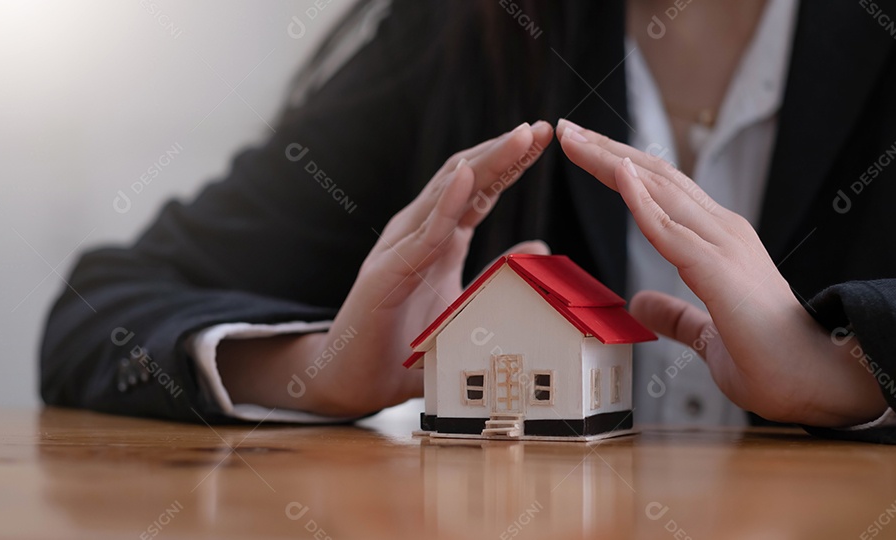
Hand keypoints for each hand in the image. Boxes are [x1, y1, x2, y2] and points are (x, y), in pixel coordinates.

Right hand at [219, 121, 553, 416]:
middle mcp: (417, 233)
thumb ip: (498, 276)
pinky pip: (423, 235)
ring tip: (519, 138)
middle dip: (504, 151)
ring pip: (445, 195)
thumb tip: (540, 247)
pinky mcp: (387, 274)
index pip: (479, 189)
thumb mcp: (466, 308)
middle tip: (542, 128)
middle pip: (464, 179)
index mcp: (438, 239)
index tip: (544, 136)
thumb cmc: (403, 348)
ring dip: (484, 163)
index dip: (510, 162)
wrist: (352, 382)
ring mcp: (399, 249)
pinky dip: (446, 204)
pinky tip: (468, 178)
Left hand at [555, 118, 886, 426]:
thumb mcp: (707, 334)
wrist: (820, 382)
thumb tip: (640, 304)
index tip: (583, 150)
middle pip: (656, 177)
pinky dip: (641, 199)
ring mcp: (723, 245)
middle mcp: (723, 231)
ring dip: (612, 161)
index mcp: (719, 242)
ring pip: (658, 190)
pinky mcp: (719, 269)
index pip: (662, 192)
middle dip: (608, 151)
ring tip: (574, 137)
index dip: (622, 168)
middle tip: (568, 129)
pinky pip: (670, 229)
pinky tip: (617, 173)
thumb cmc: (773, 361)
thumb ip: (676, 315)